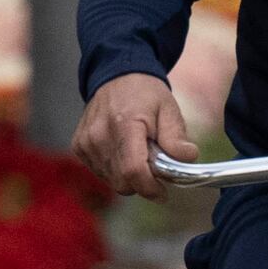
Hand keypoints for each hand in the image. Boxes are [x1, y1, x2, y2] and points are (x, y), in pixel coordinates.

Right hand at [74, 73, 193, 196]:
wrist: (117, 75)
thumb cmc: (145, 94)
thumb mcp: (168, 109)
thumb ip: (176, 136)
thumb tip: (188, 157)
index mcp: (124, 124)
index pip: (133, 170)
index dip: (150, 188)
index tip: (162, 192)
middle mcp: (100, 135)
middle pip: (122, 182)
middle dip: (142, 183)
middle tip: (153, 166)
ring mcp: (86, 142)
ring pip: (111, 181)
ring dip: (128, 176)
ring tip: (137, 153)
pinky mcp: (79, 146)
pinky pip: (100, 172)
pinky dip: (114, 170)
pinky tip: (122, 151)